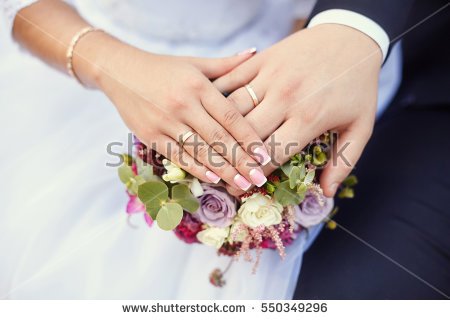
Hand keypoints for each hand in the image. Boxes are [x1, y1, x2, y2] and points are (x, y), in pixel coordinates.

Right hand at [78, 33, 269, 189]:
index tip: (266, 154)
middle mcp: (183, 104)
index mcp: (198, 86)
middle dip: (241, 161)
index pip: (231, 116)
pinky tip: (214, 179)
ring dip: (223, 170)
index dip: (250, 138)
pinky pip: (177, 156)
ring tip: (243, 185)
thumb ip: (226, 64)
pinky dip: (196, 168)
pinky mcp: (150, 135)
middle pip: (219, 138)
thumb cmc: (163, 69)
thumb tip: (256, 51)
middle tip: (260, 179)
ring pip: (200, 150)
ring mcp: (165, 121)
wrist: (119, 71)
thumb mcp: (195, 63)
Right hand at [214, 24, 382, 195]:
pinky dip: (216, 98)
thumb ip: (344, 161)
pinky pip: (230, 80)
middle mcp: (285, 98)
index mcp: (309, 118)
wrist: (351, 36)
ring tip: (212, 149)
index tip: (239, 189)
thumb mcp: (360, 126)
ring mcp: (270, 76)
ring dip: (219, 131)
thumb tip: (328, 192)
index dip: (252, 176)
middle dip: (231, 160)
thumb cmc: (356, 85)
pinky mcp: (260, 59)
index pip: (271, 155)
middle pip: (246, 136)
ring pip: (232, 109)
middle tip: (221, 174)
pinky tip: (209, 114)